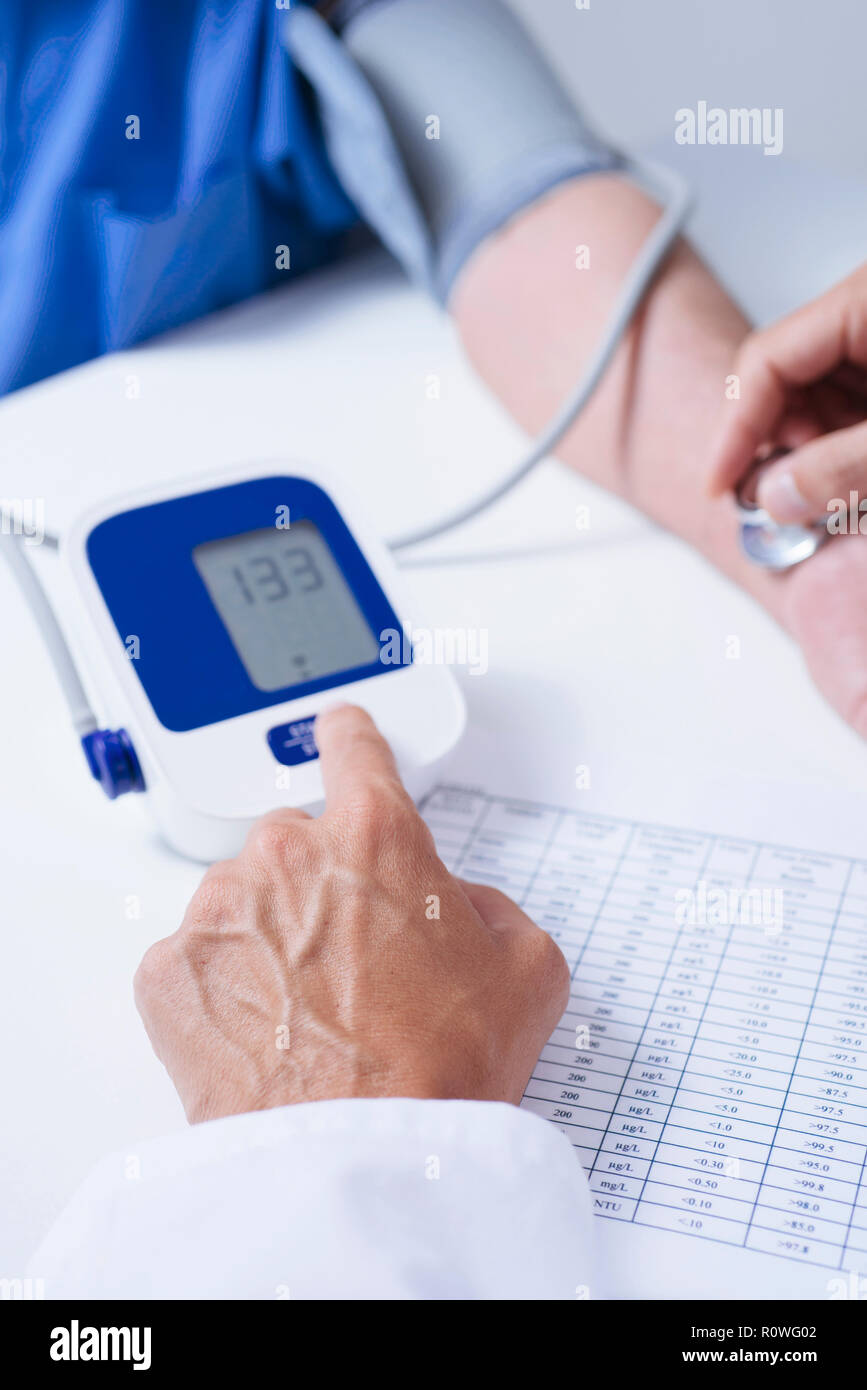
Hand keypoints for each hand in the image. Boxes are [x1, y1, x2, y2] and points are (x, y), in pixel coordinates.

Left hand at [134, 705, 567, 1122]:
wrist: (361, 1157)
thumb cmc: (439, 1066)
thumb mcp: (528, 972)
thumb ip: (494, 909)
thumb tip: (462, 907)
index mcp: (375, 836)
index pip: (355, 750)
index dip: (351, 739)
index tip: (340, 732)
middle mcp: (287, 853)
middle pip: (296, 842)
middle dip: (320, 886)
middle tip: (353, 962)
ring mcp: (218, 910)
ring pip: (242, 901)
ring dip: (268, 938)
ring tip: (312, 1013)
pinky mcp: (168, 972)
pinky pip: (196, 961)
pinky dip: (222, 990)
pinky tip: (266, 1035)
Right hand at [707, 263, 866, 522]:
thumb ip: (844, 466)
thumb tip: (777, 497)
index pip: (765, 360)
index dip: (736, 431)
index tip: (720, 485)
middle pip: (785, 382)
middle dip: (783, 449)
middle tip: (791, 503)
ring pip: (818, 403)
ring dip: (817, 457)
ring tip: (842, 495)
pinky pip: (850, 411)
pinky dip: (845, 453)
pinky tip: (858, 481)